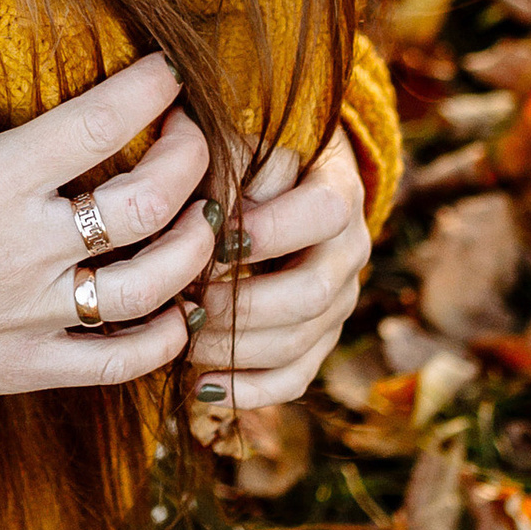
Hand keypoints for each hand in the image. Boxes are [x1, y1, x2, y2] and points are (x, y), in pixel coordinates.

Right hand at [0, 52, 214, 435]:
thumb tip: (15, 76)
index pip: (100, 121)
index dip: (152, 86)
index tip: (166, 70)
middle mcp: (22, 248)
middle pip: (153, 200)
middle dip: (193, 157)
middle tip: (191, 137)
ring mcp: (31, 316)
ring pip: (158, 284)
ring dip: (197, 243)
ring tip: (198, 216)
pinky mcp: (26, 369)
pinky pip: (123, 362)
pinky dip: (167, 335)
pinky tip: (176, 307)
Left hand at [184, 130, 370, 417]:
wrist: (279, 180)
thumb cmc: (246, 154)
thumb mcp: (242, 138)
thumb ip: (226, 157)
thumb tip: (204, 206)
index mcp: (338, 190)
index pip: (324, 213)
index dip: (272, 230)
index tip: (215, 239)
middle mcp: (349, 250)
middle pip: (312, 293)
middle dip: (244, 305)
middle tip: (189, 303)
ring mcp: (339, 300)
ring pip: (300, 342)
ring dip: (235, 349)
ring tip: (181, 339)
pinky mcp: (319, 338)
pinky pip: (295, 378)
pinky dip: (249, 391)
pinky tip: (201, 386)